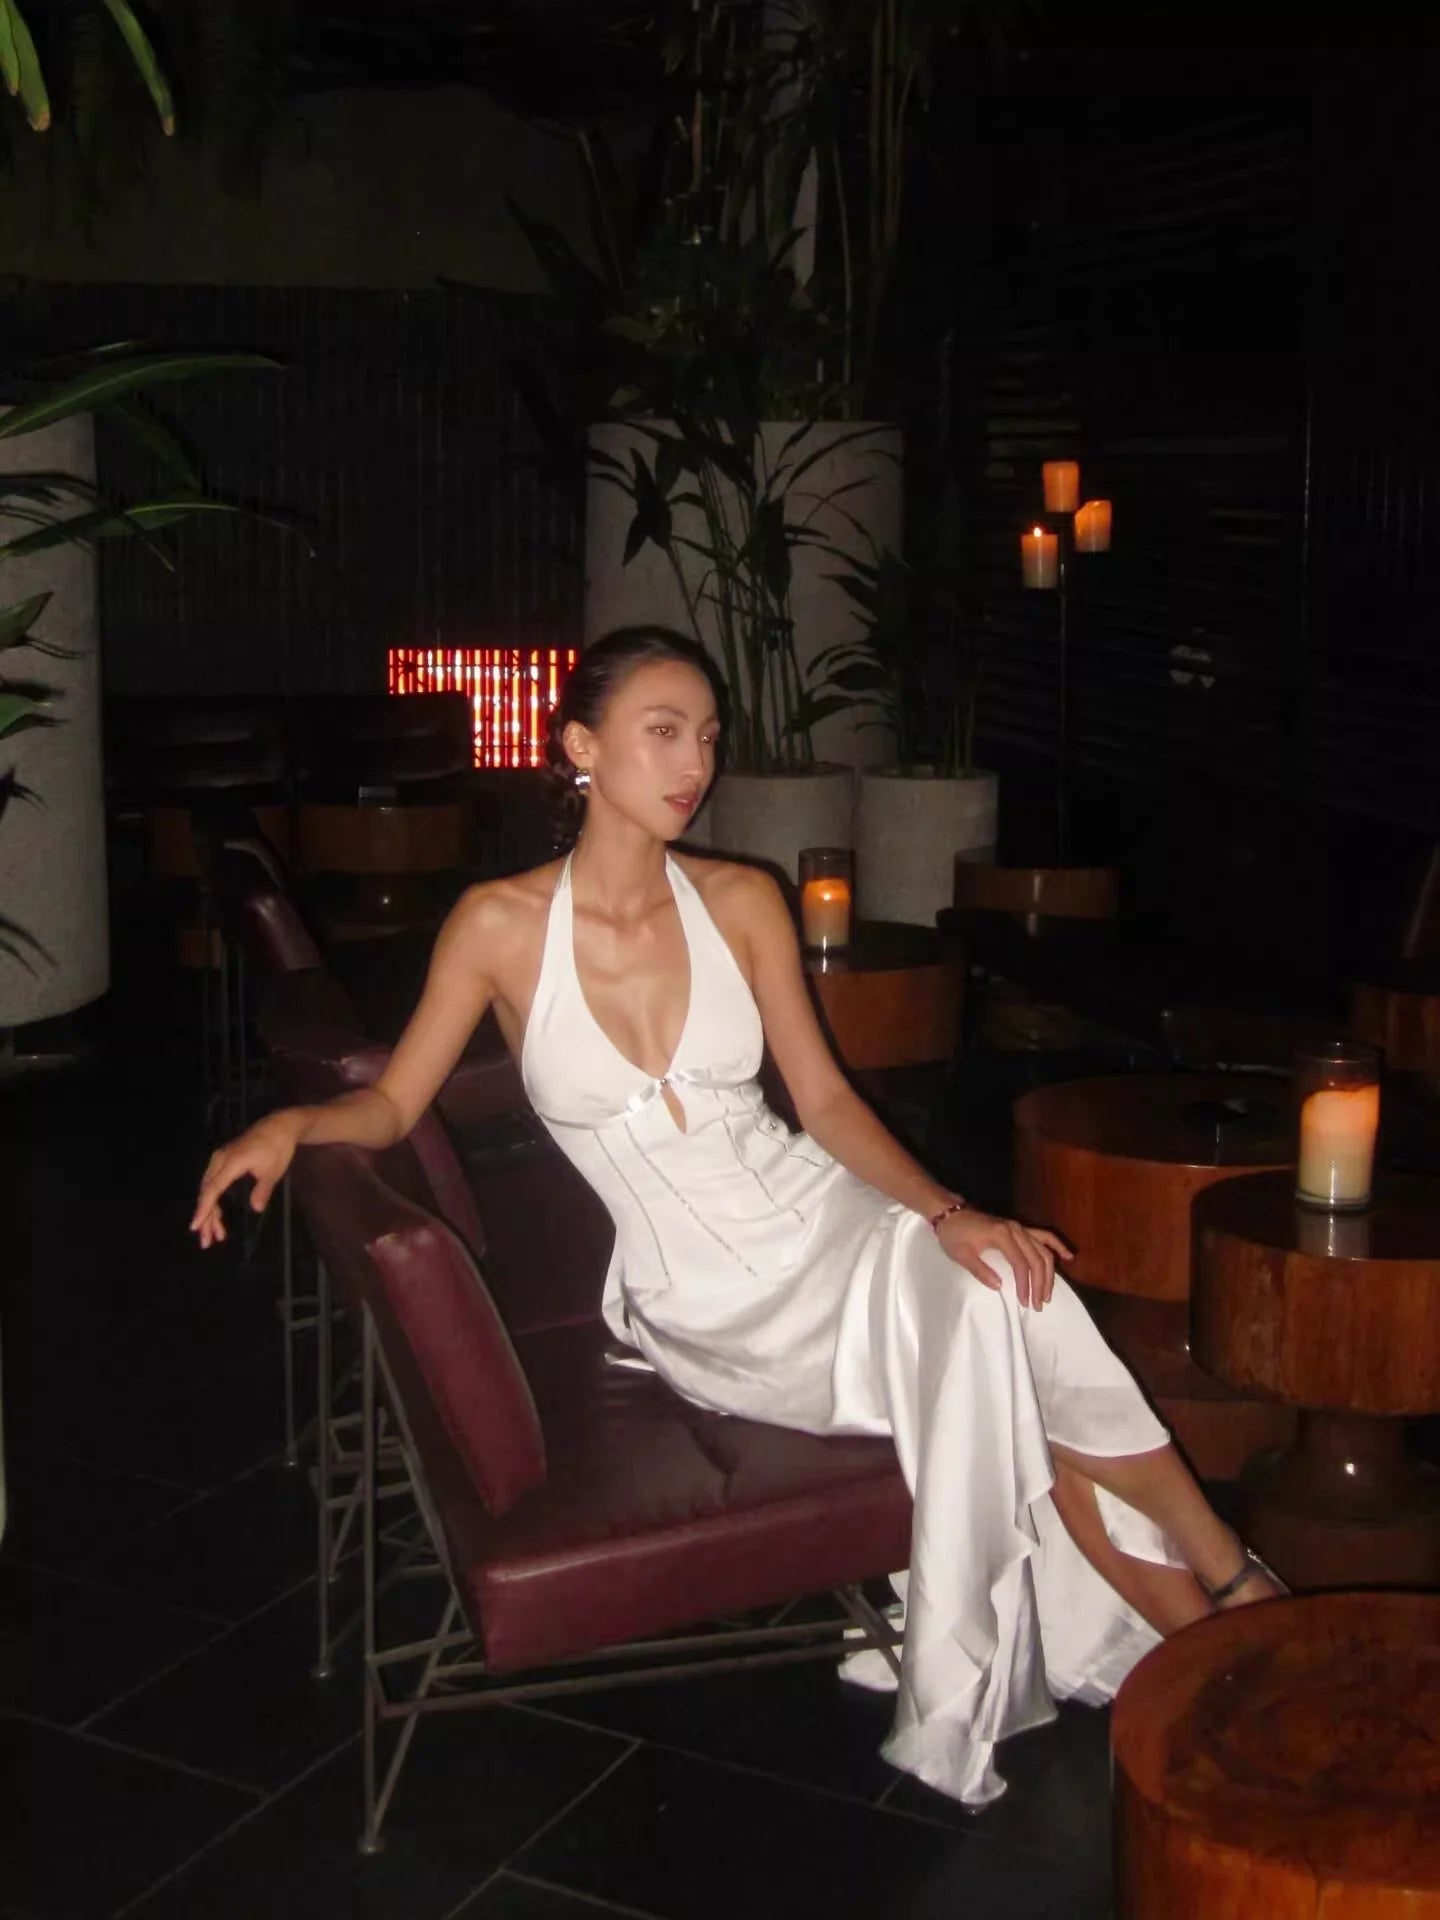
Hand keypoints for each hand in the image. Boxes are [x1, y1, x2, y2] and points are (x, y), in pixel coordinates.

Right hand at [190, 1112, 301, 1248]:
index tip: (195, 1225)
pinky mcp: (222, 1161)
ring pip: (208, 1189)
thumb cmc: (277, 1148)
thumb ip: (263, 1190)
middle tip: (206, 1242)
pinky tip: (218, 1216)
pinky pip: (213, 1183)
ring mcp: (219, 1159)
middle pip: (206, 1192)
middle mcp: (220, 1160)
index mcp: (231, 1162)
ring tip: (214, 1235)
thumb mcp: (273, 1171)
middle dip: (206, 1218)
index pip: (213, 1189)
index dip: (204, 1209)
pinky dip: (214, 1201)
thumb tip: (256, 1208)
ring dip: (210, 1212)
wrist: (278, 1126)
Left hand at [934, 1207, 1071, 1310]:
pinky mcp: (1020, 1228)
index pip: (1020, 1263)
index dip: (1025, 1284)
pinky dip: (1057, 1246)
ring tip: (1047, 1294)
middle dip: (1040, 1284)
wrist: (951, 1214)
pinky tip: (1068, 1257)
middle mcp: (1016, 1230)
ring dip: (1049, 1273)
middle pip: (1037, 1258)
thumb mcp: (961, 1255)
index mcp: (1001, 1235)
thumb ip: (980, 1270)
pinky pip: (1044, 1236)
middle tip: (1039, 1305)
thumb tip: (1000, 1287)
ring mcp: (1020, 1228)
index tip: (1025, 1302)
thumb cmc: (954, 1235)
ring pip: (1043, 1250)